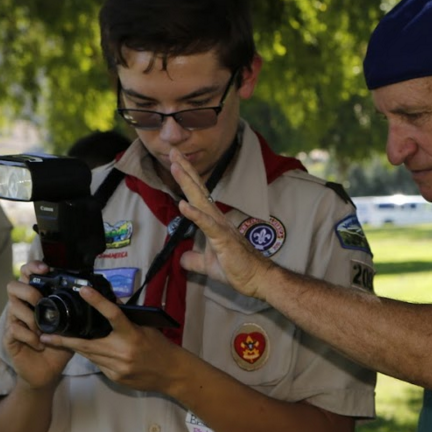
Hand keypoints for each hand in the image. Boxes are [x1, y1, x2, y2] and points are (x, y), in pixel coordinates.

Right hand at [2, 260, 72, 388]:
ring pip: (12, 307)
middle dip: (29, 291)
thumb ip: (75, 311)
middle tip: (41, 302)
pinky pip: (14, 330)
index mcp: (35, 300)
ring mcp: (13, 322)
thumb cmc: (59, 346)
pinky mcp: (9, 338)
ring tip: (43, 329)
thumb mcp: (71, 326)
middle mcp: (21, 307)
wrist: (47, 372)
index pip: (27, 276)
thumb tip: (93, 296)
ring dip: (31, 317)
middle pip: (12, 286)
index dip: (32, 267)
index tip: (45, 269)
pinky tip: (40, 343)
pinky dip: (29, 336)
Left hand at [39, 285, 179, 392]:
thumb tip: (110, 300)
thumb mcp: (147, 327)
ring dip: (75, 348)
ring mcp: (117, 367)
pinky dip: (93, 357)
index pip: (113, 315)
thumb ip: (127, 317)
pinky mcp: (115, 377)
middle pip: (87, 343)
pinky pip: (98, 365)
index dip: (98, 302)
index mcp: (133, 335)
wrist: (171, 373)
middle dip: (64, 340)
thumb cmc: (160, 347)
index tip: (84, 290)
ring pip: (89, 355)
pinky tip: (90, 353)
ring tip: (56, 342)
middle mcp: (123, 352)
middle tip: (44, 335)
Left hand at [170, 148, 272, 299]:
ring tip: (176, 167)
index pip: (198, 196)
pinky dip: (195, 214)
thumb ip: (194, 260)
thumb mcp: (208, 265)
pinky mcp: (223, 239)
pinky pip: (207, 225)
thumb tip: (182, 259)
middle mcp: (217, 219)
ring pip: (201, 201)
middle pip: (198, 190)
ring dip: (188, 183)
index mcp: (214, 222)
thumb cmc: (238, 269)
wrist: (257, 279)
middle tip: (174, 151)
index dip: (187, 179)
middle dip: (185, 170)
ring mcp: (220, 227)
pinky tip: (183, 205)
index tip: (176, 161)